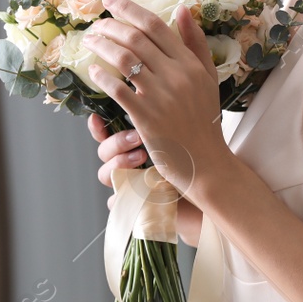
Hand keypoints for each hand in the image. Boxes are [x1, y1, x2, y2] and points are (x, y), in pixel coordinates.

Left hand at [81, 0, 227, 198]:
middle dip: (111, 25)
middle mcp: (176, 75)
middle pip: (136, 38)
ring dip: (102, 46)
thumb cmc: (205, 119)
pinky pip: (117, 89)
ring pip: (124, 59)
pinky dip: (102, 76)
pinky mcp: (145, 117)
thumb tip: (183, 9)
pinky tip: (93, 71)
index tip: (111, 0)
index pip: (156, 26)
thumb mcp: (208, 78)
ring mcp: (160, 96)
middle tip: (96, 23)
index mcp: (190, 64)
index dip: (129, 9)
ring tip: (90, 41)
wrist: (206, 162)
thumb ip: (195, 43)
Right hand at [89, 112, 202, 246]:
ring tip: (142, 157)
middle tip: (138, 136)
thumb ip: (159, 118)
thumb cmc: (191, 160)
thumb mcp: (175, 133)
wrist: (205, 192)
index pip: (104, 133)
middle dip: (117, 142)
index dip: (97, 126)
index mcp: (130, 144)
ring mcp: (126, 184)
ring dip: (119, 164)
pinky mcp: (131, 204)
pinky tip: (139, 188)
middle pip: (103, 151)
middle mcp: (125, 162)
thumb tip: (150, 97)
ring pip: (105, 174)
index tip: (97, 117)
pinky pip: (114, 201)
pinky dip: (122, 195)